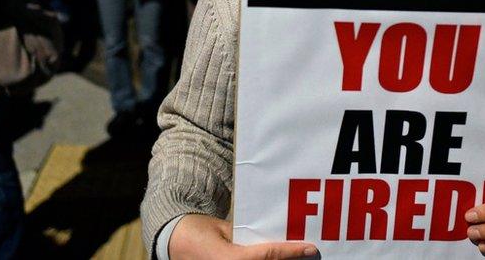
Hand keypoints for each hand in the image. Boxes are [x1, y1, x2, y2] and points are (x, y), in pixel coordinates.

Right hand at [169, 214, 316, 259]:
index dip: (289, 253)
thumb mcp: (223, 229)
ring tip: (299, 257)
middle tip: (309, 255)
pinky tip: (281, 259)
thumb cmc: (197, 232)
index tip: (310, 249)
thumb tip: (274, 236)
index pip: (264, 257)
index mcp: (226, 258)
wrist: (174, 245)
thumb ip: (248, 235)